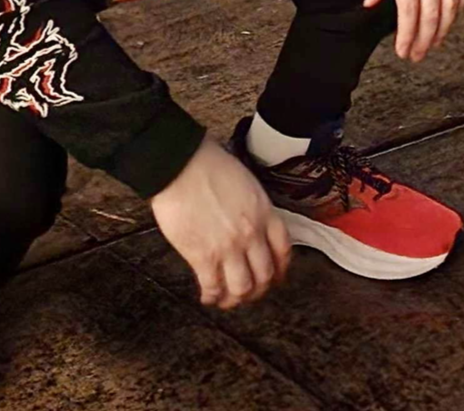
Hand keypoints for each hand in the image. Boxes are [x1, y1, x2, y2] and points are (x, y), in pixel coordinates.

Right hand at [150, 137, 290, 308]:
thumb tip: (249, 224)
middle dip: (258, 289)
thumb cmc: (208, 164)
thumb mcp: (245, 182)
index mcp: (263, 212)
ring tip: (228, 299)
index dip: (281, 268)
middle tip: (249, 291)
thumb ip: (252, 208)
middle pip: (264, 276)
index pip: (283, 250)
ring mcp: (228, 248)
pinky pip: (213, 287)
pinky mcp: (203, 256)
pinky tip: (207, 296)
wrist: (180, 164)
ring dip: (236, 298)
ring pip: (242, 288)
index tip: (276, 276)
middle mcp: (251, 234)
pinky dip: (211, 297)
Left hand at [364, 0, 463, 62]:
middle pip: (432, 12)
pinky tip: (452, 16)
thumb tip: (372, 1)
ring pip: (452, 4)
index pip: (409, 9)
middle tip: (418, 54)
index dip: (407, 34)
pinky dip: (460, 6)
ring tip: (434, 42)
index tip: (404, 50)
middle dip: (425, 39)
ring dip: (443, 29)